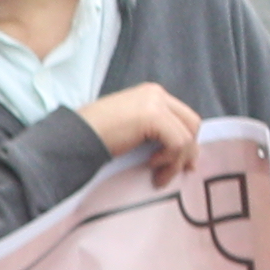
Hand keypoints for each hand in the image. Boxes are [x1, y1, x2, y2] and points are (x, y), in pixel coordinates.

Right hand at [74, 81, 206, 174]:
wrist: (77, 137)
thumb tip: (183, 151)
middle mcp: (156, 93)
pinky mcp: (153, 116)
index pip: (184, 117)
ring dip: (176, 162)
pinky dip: (170, 160)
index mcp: (152, 94)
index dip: (188, 142)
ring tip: (158, 175)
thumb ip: (156, 131)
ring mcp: (155, 102)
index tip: (182, 165)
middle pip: (192, 124)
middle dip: (189, 151)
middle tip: (179, 172)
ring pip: (186, 137)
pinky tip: (151, 165)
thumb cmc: (99, 137)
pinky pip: (178, 143)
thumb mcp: (134, 129)